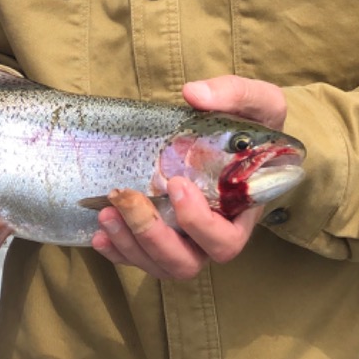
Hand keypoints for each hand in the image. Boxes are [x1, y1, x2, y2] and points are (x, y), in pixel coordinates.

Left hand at [90, 74, 287, 278]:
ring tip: (106, 212)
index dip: (199, 223)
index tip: (176, 183)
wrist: (238, 134)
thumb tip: (193, 94)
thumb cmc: (252, 125)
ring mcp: (185, 239)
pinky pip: (139, 257)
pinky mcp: (161, 234)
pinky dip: (119, 250)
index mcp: (240, 211)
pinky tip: (100, 233)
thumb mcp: (259, 103)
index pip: (225, 240)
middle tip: (126, 198)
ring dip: (129, 243)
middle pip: (186, 261)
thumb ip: (234, 94)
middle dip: (152, 235)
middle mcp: (213, 234)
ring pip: (160, 264)